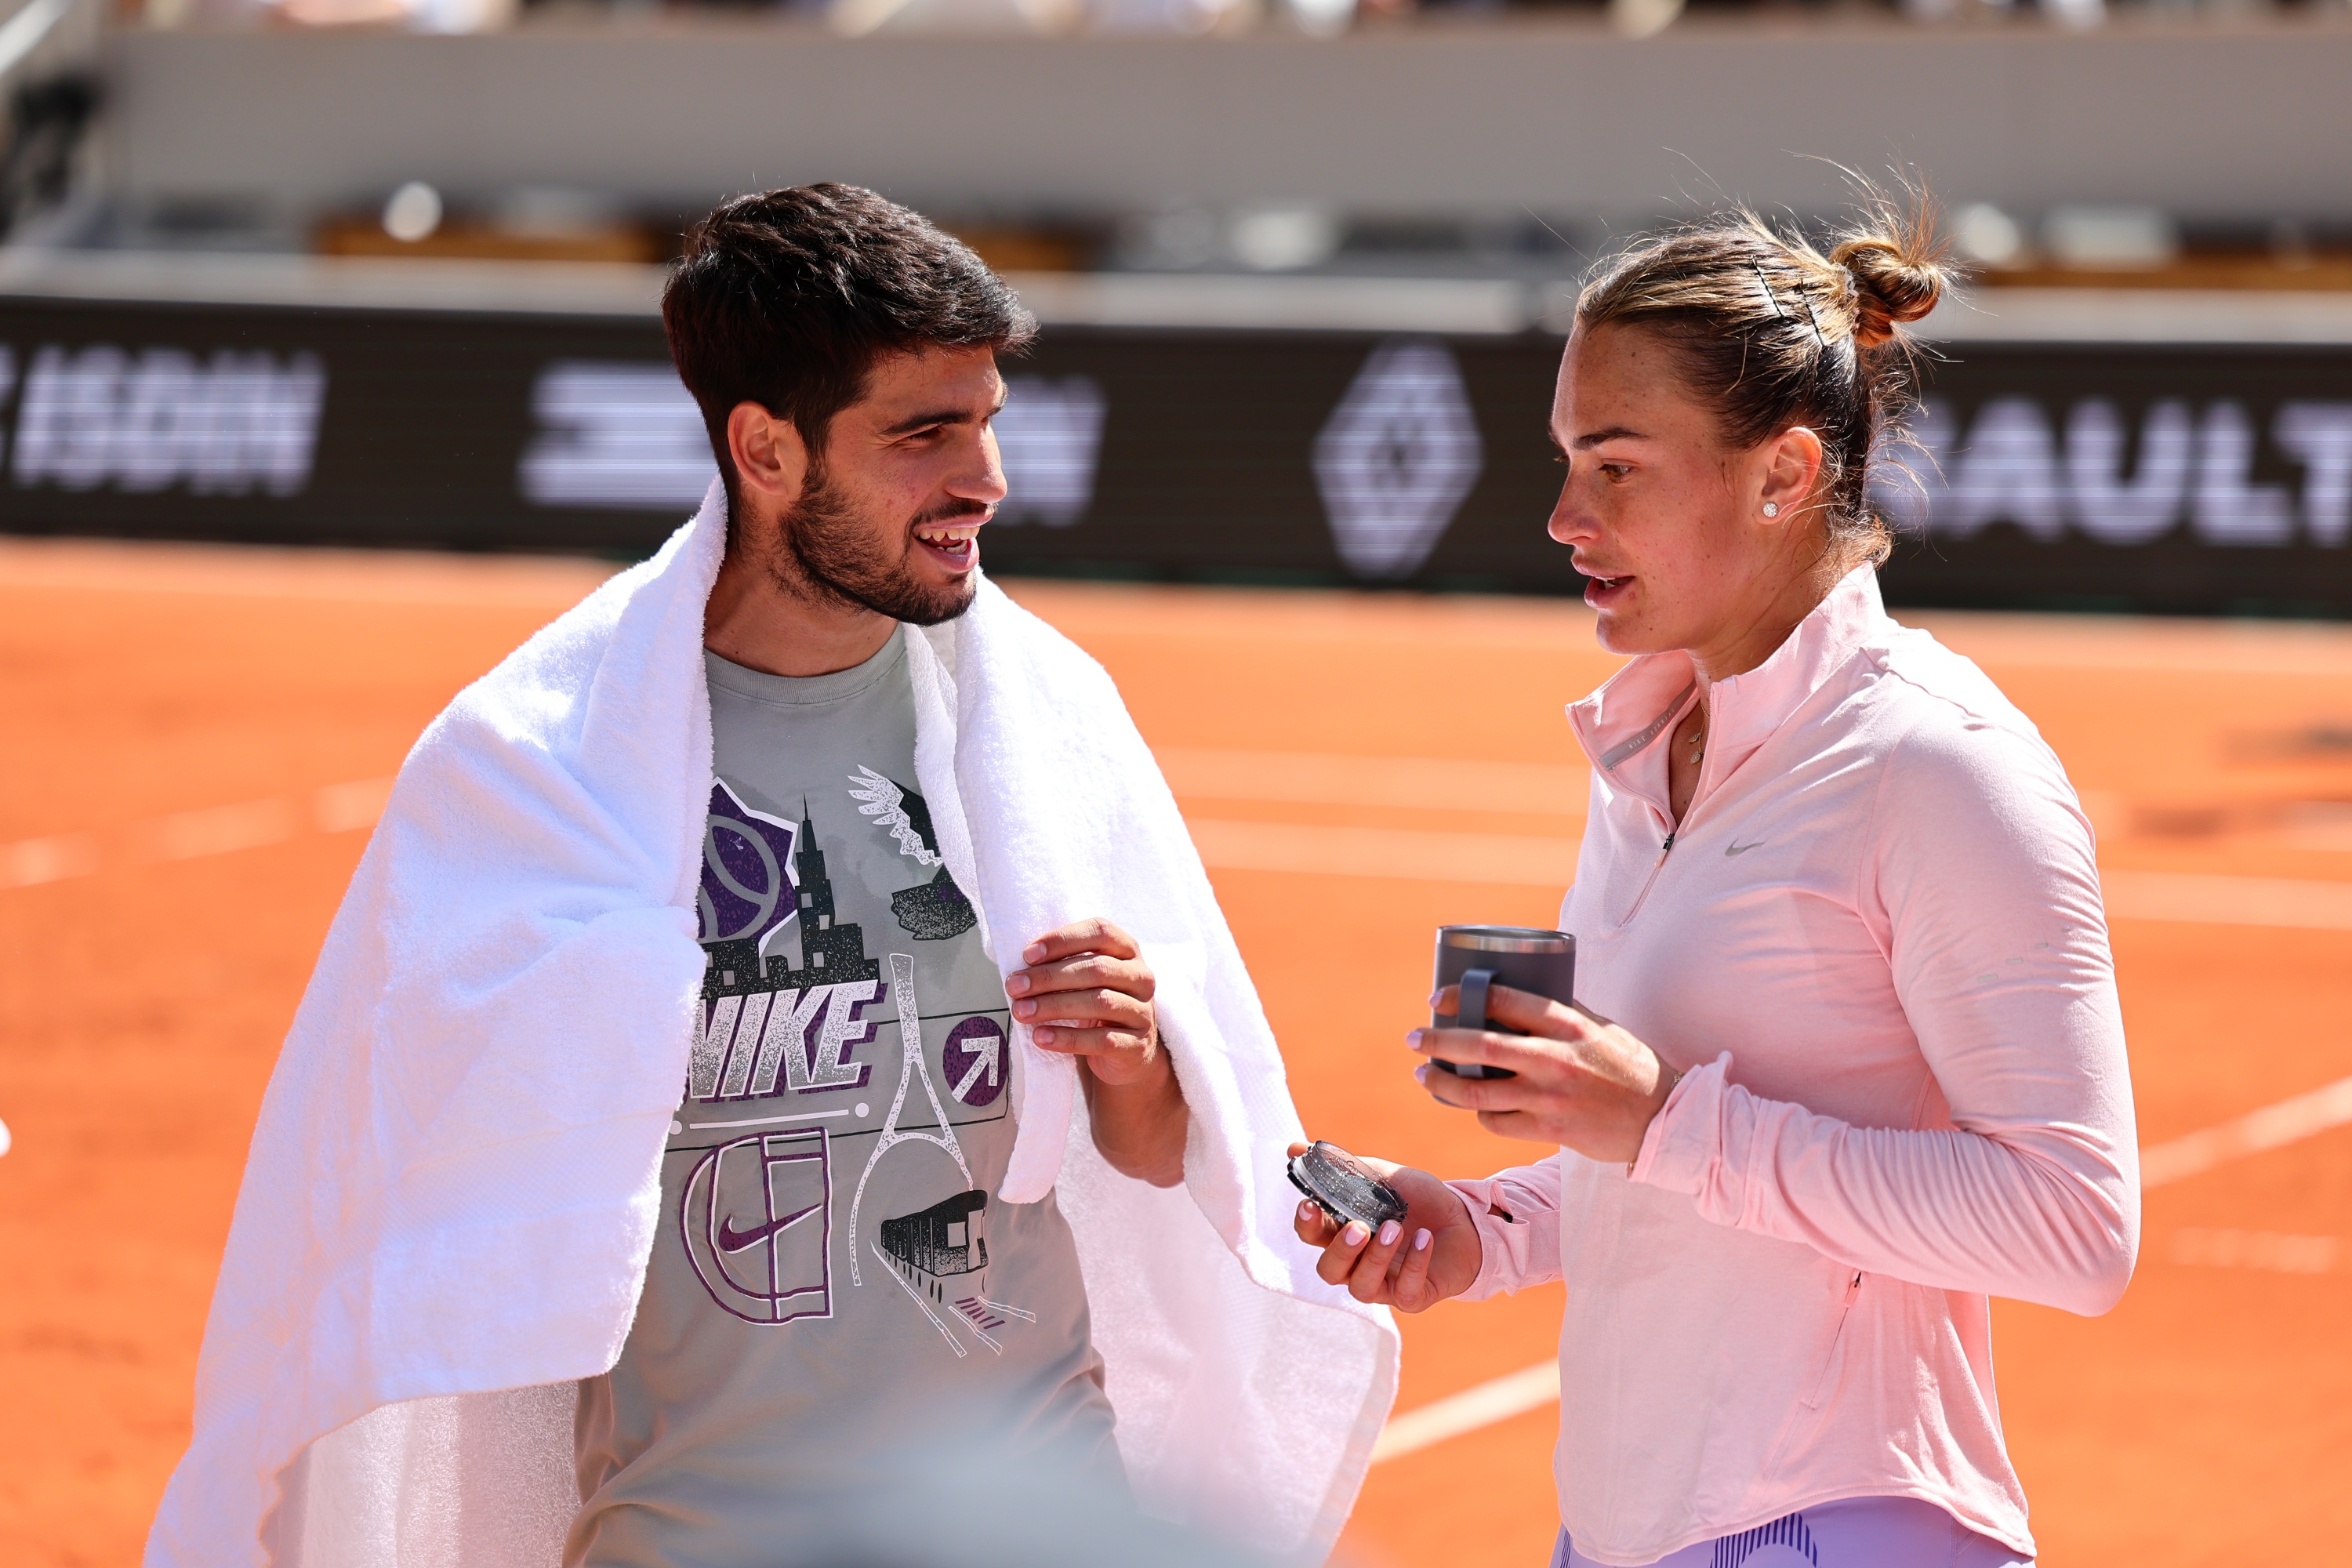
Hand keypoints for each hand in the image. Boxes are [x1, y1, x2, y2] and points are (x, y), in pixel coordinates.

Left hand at [1012, 918, 1185, 1186]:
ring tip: (1021, 1012)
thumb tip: (1018, 968)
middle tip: (1014, 987)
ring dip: (1054, 1006)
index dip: (1063, 940)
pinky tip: (1041, 1037)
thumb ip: (1063, 966)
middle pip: (1096, 969)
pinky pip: (1102, 1040)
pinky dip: (1067, 1038)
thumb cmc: (1096, 1007)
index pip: (1100, 932)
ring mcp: (1143, 1012)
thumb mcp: (1086, 980)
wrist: (1129, 1054)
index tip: (1027, 954)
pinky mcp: (1136, 1046)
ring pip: (1100, 1002)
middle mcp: (1141, 977)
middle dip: (1050, 977)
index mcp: (1128, 951)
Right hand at [1287, 1143, 1482, 1312]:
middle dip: (1340, 1251)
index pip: (1313, 1236)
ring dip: (1376, 1258)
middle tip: (1359, 1226)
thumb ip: (1342, 1166)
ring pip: (1362, 1287)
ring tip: (1395, 1227)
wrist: (1466, 1220)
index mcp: (1344, 1234)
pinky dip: (1415, 1264)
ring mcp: (1385, 1284)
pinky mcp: (1414, 1297)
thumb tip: (1292, 1148)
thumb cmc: (1417, 1202)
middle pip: (1329, 1271)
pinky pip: (1407, 1292)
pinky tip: (1426, 1238)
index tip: (1311, 1203)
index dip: (1307, 1224)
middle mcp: (1358, 1264)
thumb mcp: (1381, 1177)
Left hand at [1413, 982, 1679, 1164]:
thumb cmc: (1630, 1066)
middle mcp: (1555, 1058)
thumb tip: (1514, 998)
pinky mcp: (1549, 1129)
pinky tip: (1472, 1105)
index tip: (1437, 1000)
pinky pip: (1496, 1121)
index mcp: (1568, 1023)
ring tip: (1425, 1075)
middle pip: (1478, 1046)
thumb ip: (1561, 1015)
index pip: (1503, 1001)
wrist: (1663, 1118)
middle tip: (1415, 1038)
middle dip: (1437, 1041)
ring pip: (1478, 1090)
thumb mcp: (1599, 1027)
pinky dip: (1478, 1112)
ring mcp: (1549, 1096)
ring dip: (1442, 1083)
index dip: (1462, 997)